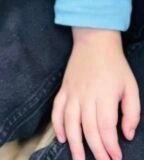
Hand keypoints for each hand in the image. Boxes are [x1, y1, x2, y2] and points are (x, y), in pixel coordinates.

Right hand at [53, 28, 140, 159]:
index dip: (110, 146)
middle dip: (95, 150)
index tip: (116, 158)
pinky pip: (57, 109)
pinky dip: (57, 124)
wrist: (94, 40)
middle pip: (88, 129)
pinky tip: (61, 138)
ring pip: (70, 122)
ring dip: (74, 143)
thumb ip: (132, 112)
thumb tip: (127, 134)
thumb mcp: (131, 87)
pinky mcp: (63, 89)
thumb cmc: (115, 65)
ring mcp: (72, 92)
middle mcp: (86, 96)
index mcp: (105, 95)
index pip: (106, 127)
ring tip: (78, 159)